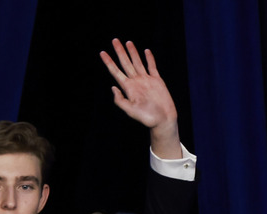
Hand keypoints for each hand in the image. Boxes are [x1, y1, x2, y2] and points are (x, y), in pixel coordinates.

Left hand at [100, 38, 180, 157]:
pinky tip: (146, 51)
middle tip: (114, 40)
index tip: (102, 53)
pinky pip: (152, 67)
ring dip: (132, 52)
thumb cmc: (147, 118)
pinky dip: (149, 58)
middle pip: (126, 63)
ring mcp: (146, 80)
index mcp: (128, 88)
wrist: (163, 120)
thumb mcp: (130, 111)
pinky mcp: (157, 81)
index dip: (109, 62)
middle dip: (120, 52)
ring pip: (138, 62)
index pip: (116, 72)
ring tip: (128, 42)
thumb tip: (113, 87)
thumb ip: (120, 100)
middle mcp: (136, 82)